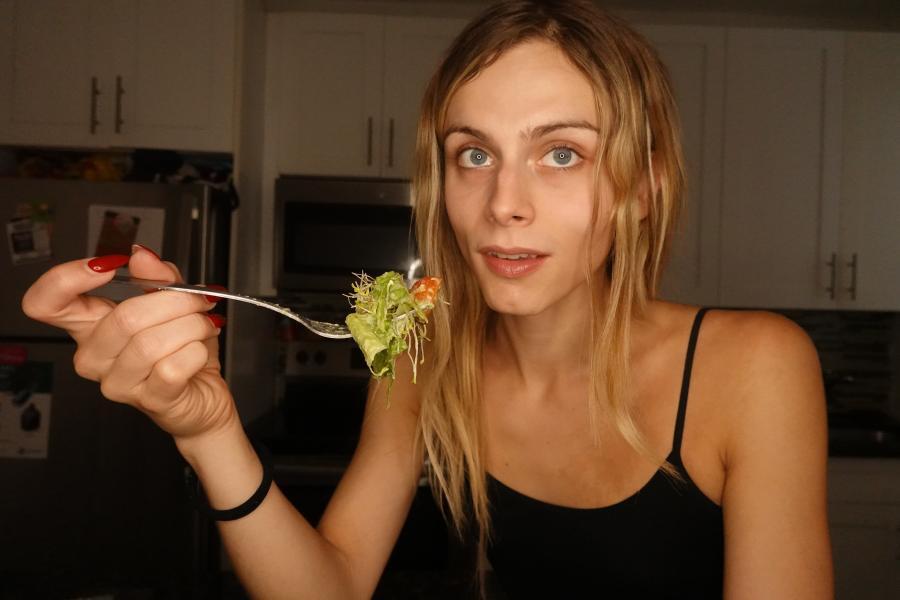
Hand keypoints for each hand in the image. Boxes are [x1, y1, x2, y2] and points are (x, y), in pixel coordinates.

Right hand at [21, 246, 237, 439]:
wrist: (203, 395)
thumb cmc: (181, 350)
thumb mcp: (173, 303)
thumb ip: (158, 277)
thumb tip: (142, 256)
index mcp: (89, 326)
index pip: (44, 303)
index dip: (66, 278)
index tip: (109, 265)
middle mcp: (94, 356)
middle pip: (124, 318)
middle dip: (176, 301)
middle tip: (198, 301)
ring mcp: (117, 383)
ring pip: (151, 343)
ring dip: (192, 325)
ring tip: (204, 325)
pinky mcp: (148, 400)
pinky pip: (172, 367)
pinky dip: (197, 351)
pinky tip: (199, 351)